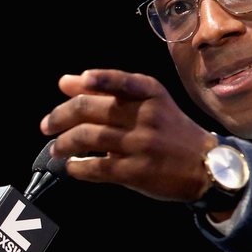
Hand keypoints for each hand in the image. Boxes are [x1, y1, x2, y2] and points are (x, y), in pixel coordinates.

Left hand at [40, 69, 217, 202]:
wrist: (205, 166)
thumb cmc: (171, 131)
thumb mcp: (149, 103)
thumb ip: (108, 90)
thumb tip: (66, 82)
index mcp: (150, 93)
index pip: (118, 80)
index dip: (94, 80)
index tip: (68, 84)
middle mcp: (145, 115)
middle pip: (89, 109)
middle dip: (59, 117)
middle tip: (47, 125)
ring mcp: (140, 144)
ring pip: (87, 137)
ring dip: (63, 144)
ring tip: (56, 148)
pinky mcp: (135, 172)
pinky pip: (96, 167)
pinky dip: (77, 167)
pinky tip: (72, 166)